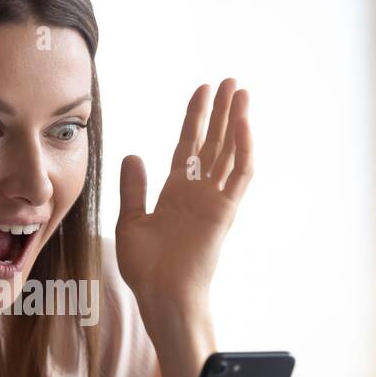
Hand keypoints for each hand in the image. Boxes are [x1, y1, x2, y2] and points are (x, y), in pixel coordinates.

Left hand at [115, 78, 254, 312]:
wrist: (162, 295)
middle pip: (214, 142)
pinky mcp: (225, 211)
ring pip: (230, 151)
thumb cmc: (146, 269)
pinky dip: (244, 149)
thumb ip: (133, 188)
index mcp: (176, 192)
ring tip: (241, 91)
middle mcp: (198, 192)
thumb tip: (133, 154)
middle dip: (221, 111)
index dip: (195, 117)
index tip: (202, 91)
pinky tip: (244, 123)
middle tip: (229, 81)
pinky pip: (240, 175)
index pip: (189, 145)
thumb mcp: (130, 221)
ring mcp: (214, 200)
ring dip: (237, 121)